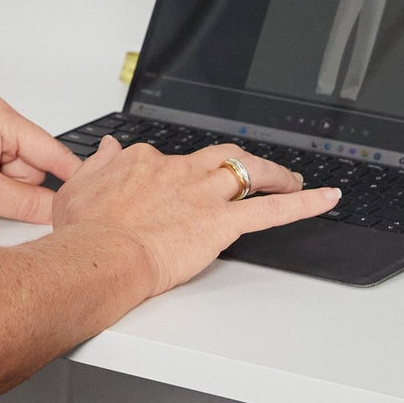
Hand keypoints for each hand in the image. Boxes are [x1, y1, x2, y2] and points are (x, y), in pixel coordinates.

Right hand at [52, 136, 340, 297]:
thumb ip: (97, 164)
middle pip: (219, 156)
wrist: (101, 255)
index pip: (169, 160)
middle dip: (241, 160)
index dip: (179, 175)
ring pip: (247, 172)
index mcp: (143, 161)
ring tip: (292, 179)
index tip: (179, 186)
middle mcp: (176, 170)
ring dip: (273, 174)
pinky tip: (325, 198)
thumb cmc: (86, 232)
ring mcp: (201, 194)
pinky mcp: (220, 222)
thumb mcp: (78, 188)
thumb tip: (107, 148)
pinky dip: (303, 203)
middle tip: (257, 170)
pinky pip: (270, 211)